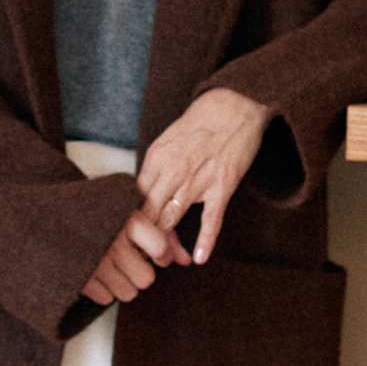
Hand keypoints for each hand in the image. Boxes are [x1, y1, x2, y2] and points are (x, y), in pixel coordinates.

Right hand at [82, 207, 191, 305]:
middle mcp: (114, 243)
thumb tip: (187, 261)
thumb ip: (165, 236)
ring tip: (112, 267)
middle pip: (146, 279)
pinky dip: (103, 288)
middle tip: (129, 261)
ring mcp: (96, 262)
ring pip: (128, 293)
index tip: (153, 251)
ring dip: (123, 283)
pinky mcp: (80, 278)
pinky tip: (96, 272)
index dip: (161, 254)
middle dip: (140, 271)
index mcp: (129, 221)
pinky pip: (106, 298)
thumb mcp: (134, 215)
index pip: (160, 249)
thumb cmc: (102, 214)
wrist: (53, 216)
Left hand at [138, 89, 274, 263]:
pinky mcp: (222, 186)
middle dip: (145, 238)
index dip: (132, 220)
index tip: (131, 235)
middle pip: (149, 214)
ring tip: (169, 260)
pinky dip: (205, 241)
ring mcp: (197, 180)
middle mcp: (172, 171)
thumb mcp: (167, 141)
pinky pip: (211, 219)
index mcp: (156, 158)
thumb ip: (155, 168)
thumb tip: (143, 194)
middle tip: (146, 255)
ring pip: (173, 220)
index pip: (135, 198)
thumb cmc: (200, 123)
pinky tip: (200, 257)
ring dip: (169, 243)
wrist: (235, 105)